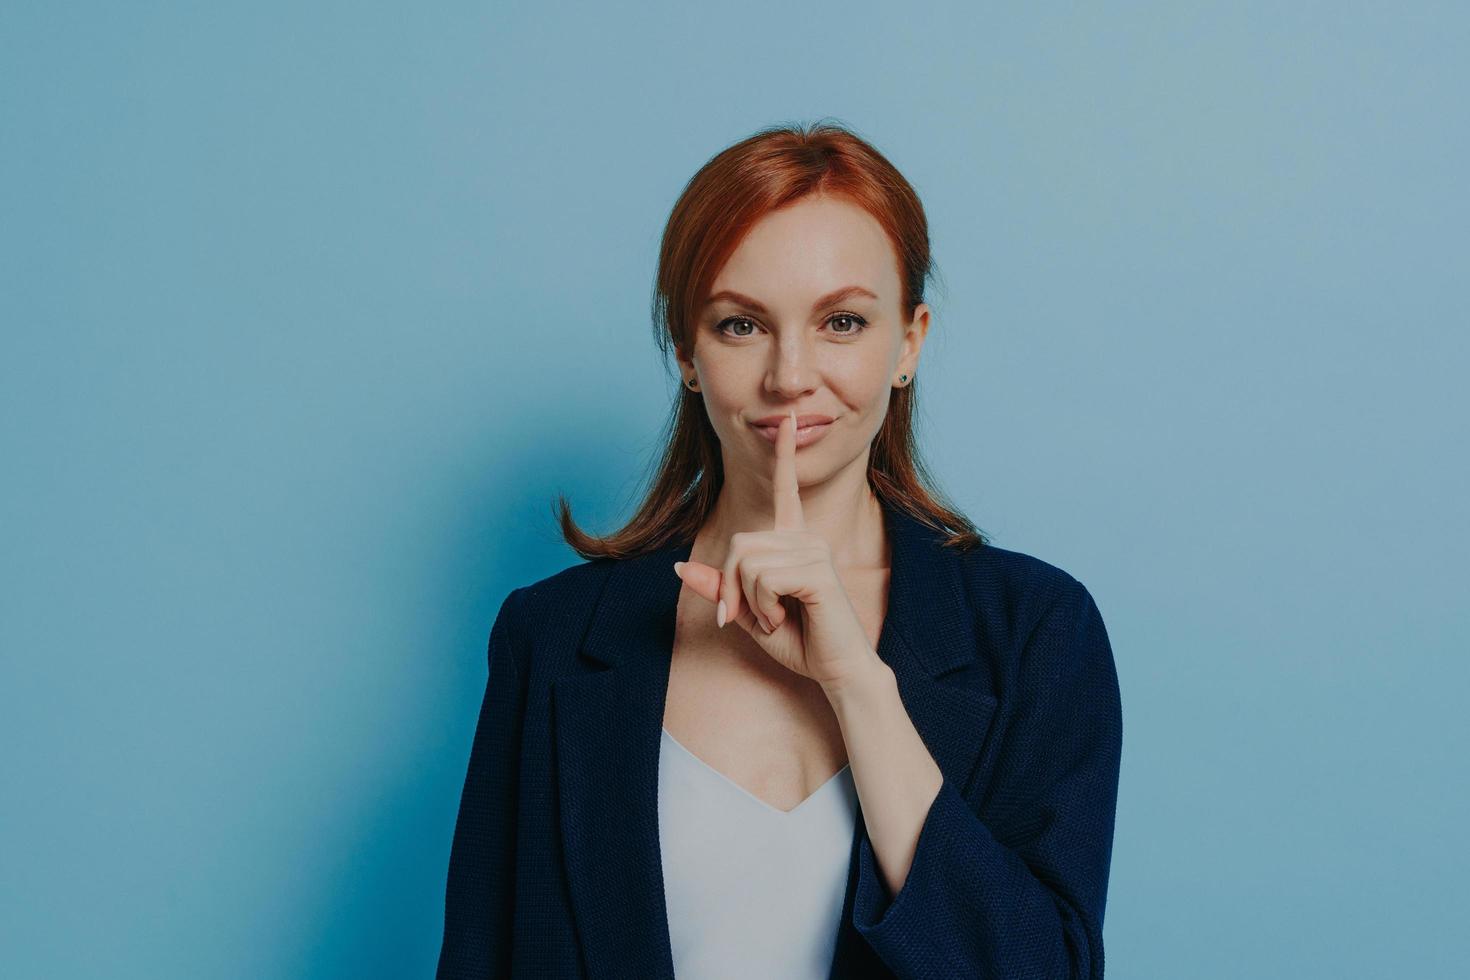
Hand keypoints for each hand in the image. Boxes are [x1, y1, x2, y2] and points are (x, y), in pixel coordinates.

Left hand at [672, 409, 879, 690]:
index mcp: (793, 542)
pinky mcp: (817, 570)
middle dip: (731, 586)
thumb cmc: (799, 641)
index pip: (786, 490)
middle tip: (748, 617)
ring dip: (748, 601)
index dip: (785, 455)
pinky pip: (762, 578)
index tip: (789, 420)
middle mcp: (806, 538)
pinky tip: (784, 618)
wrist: (837, 669)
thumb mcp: (747, 613)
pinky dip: (761, 607)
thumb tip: (678, 569)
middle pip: (739, 544)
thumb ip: (720, 589)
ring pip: (747, 562)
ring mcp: (814, 550)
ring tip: (775, 618)